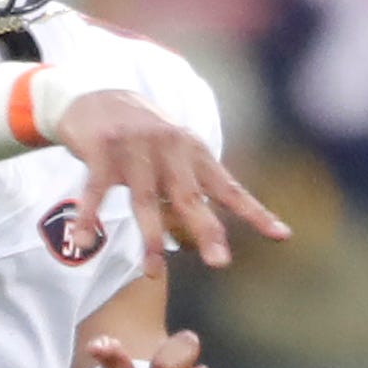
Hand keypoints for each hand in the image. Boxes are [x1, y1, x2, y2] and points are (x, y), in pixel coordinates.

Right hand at [52, 90, 288, 269]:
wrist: (95, 95)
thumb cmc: (143, 138)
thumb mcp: (176, 153)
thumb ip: (193, 188)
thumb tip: (209, 238)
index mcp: (193, 151)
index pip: (229, 187)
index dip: (255, 212)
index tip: (281, 235)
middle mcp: (169, 147)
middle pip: (189, 196)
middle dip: (205, 230)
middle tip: (220, 263)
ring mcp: (134, 148)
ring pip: (145, 200)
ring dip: (150, 237)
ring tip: (154, 272)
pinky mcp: (101, 150)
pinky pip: (95, 191)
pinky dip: (90, 216)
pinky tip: (86, 240)